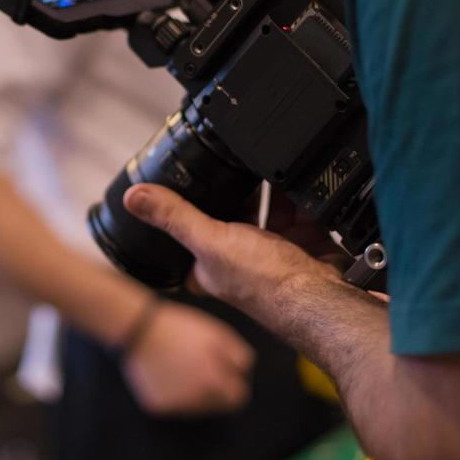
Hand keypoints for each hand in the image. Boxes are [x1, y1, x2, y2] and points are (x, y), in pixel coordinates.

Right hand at [121, 302, 254, 416]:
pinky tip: (166, 376)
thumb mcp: (217, 333)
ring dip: (195, 395)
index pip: (238, 399)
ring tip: (183, 370)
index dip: (235, 386)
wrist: (139, 330)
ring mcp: (175, 406)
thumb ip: (239, 355)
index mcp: (213, 381)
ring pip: (196, 409)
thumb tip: (245, 373)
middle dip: (216, 392)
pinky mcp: (157, 407)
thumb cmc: (181, 328)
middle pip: (217, 406)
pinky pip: (174, 407)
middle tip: (203, 370)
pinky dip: (173, 396)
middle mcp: (196, 400)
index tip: (227, 376)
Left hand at [124, 184, 338, 316]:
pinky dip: (302, 195)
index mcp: (210, 264)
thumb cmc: (266, 286)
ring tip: (271, 166)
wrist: (324, 298)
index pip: (193, 228)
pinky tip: (299, 180)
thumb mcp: (210, 243)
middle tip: (237, 162)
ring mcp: (276, 250)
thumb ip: (175, 217)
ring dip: (274, 189)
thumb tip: (134, 197)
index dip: (193, 206)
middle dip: (240, 190)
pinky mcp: (305, 242)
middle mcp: (242, 258)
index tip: (193, 177)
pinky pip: (301, 209)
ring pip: (270, 207)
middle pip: (235, 212)